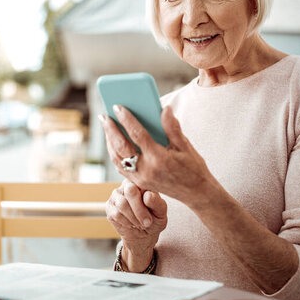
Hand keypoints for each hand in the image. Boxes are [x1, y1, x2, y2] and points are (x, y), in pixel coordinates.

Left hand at [99, 105, 216, 207]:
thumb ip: (173, 127)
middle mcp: (146, 170)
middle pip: (121, 146)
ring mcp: (140, 178)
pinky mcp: (139, 183)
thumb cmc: (193, 167)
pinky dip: (114, 153)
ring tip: (106, 126)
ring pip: (117, 158)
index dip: (126, 119)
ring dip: (109, 142)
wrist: (196, 193)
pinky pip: (120, 167)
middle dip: (110, 130)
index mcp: (159, 158)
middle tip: (103, 116)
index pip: (138, 134)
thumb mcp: (185, 146)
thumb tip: (165, 109)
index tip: (117, 107)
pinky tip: (112, 142)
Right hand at [105, 179, 166, 270]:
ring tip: (140, 224)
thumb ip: (157, 202)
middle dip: (140, 210)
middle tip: (148, 222)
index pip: (142, 183)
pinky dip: (126, 222)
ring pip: (122, 204)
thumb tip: (147, 195)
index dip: (147, 198)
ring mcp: (116, 195)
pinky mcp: (109, 207)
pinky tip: (131, 224)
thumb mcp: (160, 212)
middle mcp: (127, 184)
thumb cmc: (154, 219)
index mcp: (141, 181)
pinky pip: (116, 214)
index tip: (154, 213)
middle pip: (130, 191)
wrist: (143, 234)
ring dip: (134, 218)